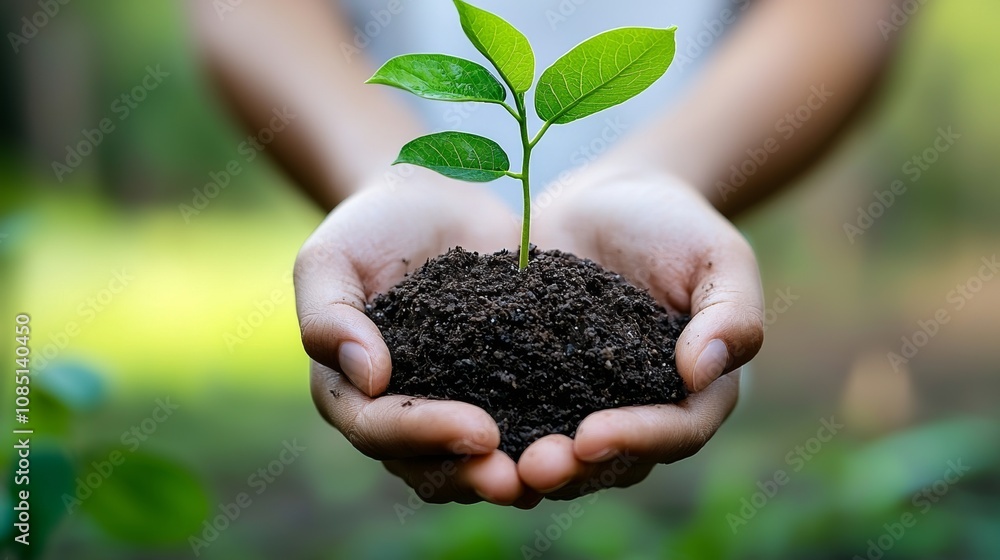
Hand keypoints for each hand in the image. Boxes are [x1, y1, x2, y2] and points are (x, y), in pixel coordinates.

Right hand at [295, 171, 538, 505]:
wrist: (432, 198)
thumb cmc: (371, 226)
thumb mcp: (331, 257)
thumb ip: (328, 314)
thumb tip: (367, 378)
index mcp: (350, 392)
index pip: (377, 429)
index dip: (425, 435)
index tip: (478, 429)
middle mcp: (402, 414)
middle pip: (429, 467)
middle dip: (472, 474)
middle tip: (518, 478)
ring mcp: (455, 407)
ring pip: (478, 463)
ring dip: (517, 476)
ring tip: (560, 470)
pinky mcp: (506, 390)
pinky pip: (525, 427)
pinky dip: (551, 439)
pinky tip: (592, 440)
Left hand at [522, 163, 764, 498]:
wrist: (610, 198)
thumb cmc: (676, 224)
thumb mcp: (718, 257)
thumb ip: (731, 313)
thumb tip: (702, 371)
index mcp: (693, 394)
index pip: (674, 432)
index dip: (636, 440)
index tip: (591, 437)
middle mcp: (637, 412)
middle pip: (612, 462)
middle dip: (572, 470)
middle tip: (532, 469)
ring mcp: (580, 403)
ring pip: (559, 454)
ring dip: (525, 467)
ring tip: (489, 469)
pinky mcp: (531, 383)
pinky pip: (513, 416)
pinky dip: (489, 431)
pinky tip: (454, 429)